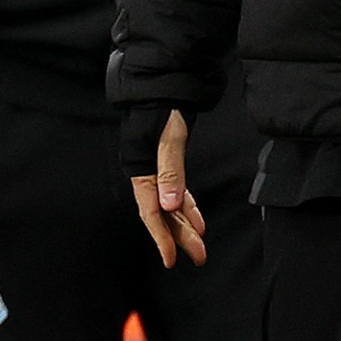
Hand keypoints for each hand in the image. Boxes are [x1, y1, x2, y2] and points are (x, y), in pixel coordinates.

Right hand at [132, 110, 206, 267]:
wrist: (164, 82)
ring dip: (184, 225)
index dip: (162, 236)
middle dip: (179, 236)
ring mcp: (156, 168)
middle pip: (162, 212)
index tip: (172, 258)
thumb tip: (169, 206)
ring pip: (169, 204)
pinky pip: (176, 191)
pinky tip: (197, 220)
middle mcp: (146, 171)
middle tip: (198, 257)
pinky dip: (187, 207)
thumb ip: (170, 172)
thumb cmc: (164, 106)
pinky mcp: (166, 161)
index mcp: (141, 168)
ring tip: (200, 246)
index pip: (151, 210)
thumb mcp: (170, 138)